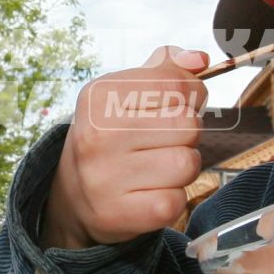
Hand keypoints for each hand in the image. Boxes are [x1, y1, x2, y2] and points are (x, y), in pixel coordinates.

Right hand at [43, 47, 208, 249]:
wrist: (73, 193)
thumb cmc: (111, 135)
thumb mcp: (125, 92)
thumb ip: (166, 69)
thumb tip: (200, 59)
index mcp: (99, 97)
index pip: (177, 85)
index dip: (192, 94)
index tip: (178, 104)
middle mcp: (97, 136)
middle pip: (188, 125)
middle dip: (186, 134)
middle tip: (163, 140)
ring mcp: (105, 178)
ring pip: (188, 163)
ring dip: (182, 166)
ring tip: (157, 166)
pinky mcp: (120, 214)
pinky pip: (177, 200)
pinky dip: (173, 197)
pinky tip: (151, 191)